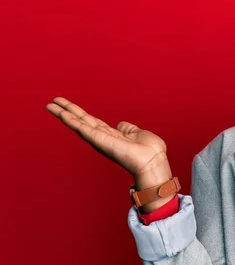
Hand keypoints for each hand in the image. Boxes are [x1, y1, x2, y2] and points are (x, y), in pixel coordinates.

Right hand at [46, 97, 174, 210]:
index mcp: (112, 135)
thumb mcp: (138, 134)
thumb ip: (128, 128)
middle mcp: (103, 138)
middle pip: (81, 121)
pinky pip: (84, 129)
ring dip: (64, 114)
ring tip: (51, 105)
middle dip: (67, 111)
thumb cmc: (150, 151)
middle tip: (52, 102)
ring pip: (78, 124)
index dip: (80, 114)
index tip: (67, 106)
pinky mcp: (100, 141)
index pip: (92, 122)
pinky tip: (62, 114)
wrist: (153, 162)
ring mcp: (100, 139)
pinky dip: (72, 121)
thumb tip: (121, 125)